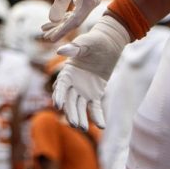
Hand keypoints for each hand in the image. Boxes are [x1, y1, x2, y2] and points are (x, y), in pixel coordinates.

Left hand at [42, 0, 101, 42]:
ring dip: (58, 22)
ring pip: (72, 14)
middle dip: (58, 28)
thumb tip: (52, 20)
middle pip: (73, 20)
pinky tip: (54, 19)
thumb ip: (60, 3)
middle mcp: (92, 2)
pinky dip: (62, 13)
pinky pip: (72, 8)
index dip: (61, 31)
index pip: (74, 22)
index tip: (50, 39)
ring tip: (44, 29)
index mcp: (91, 2)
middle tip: (44, 36)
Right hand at [51, 14, 128, 130]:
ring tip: (83, 128)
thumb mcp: (87, 42)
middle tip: (74, 123)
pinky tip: (101, 126)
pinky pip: (95, 107)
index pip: (61, 86)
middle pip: (70, 100)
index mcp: (68, 71)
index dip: (59, 95)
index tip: (59, 105)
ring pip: (80, 106)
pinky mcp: (95, 93)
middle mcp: (73, 83)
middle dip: (71, 112)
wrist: (110, 43)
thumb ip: (75, 48)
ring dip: (80, 117)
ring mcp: (84, 89)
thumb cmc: (96, 40)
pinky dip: (97, 116)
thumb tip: (61, 51)